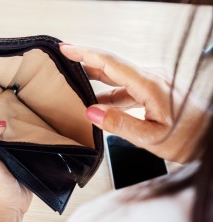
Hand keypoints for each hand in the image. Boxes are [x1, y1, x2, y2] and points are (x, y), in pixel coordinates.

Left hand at [0, 120, 32, 214]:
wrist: (8, 208)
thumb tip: (0, 123)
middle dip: (6, 113)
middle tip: (16, 102)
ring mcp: (6, 151)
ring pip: (13, 130)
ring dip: (21, 125)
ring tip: (29, 113)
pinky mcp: (22, 157)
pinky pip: (27, 141)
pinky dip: (32, 137)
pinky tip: (36, 130)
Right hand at [60, 44, 207, 162]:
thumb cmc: (191, 138)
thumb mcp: (151, 138)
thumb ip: (120, 124)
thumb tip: (92, 112)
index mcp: (150, 85)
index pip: (111, 64)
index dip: (85, 54)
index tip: (66, 48)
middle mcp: (152, 79)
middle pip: (112, 66)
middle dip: (86, 63)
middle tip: (64, 61)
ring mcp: (155, 85)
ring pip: (119, 80)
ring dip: (97, 83)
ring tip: (76, 87)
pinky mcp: (156, 93)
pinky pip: (128, 90)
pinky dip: (111, 96)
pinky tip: (100, 106)